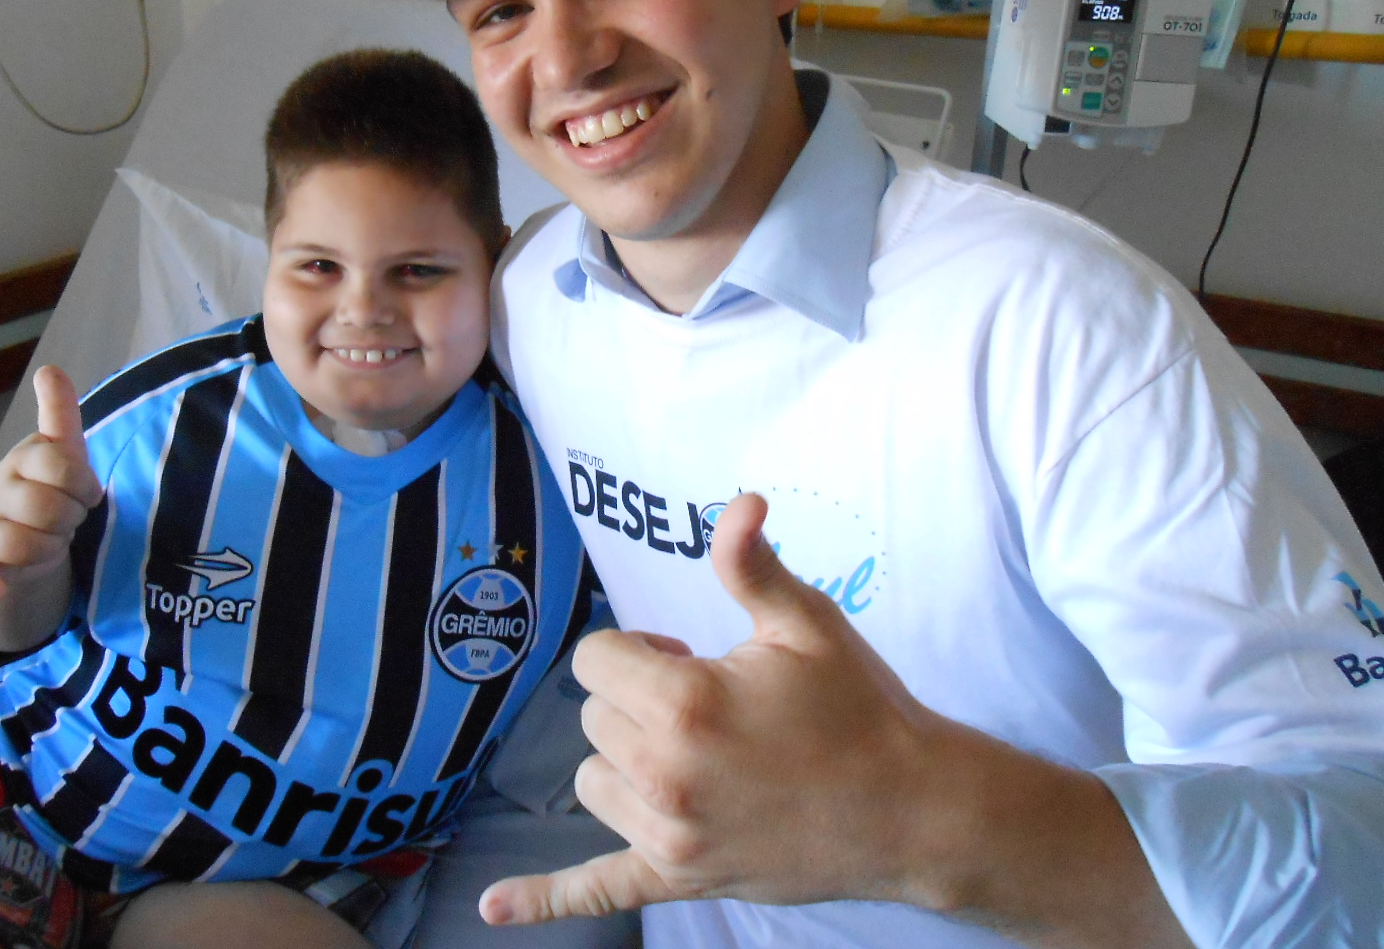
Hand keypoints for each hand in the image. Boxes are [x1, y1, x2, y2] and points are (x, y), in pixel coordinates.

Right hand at [0, 365, 101, 607]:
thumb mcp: (59, 449)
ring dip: (52, 549)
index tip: (86, 491)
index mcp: (23, 459)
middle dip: (70, 519)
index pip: (63, 466)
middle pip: (50, 509)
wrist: (13, 535)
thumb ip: (60, 411)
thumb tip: (48, 368)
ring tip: (50, 539)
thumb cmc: (46, 486)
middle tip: (66, 518)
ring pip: (29, 544)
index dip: (85, 485)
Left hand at [479, 492, 945, 924]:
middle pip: (593, 715)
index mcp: (687, 704)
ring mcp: (670, 835)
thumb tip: (737, 500)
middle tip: (706, 703)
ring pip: (593, 779)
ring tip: (693, 755)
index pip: (596, 658)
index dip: (637, 651)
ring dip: (626, 760)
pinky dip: (543, 900)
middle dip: (635, 699)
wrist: (913, 808)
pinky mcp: (680, 878)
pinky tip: (493, 905)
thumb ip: (751, 565)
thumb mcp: (805, 624)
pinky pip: (595, 888)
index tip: (687, 656)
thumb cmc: (858, 707)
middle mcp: (665, 773)